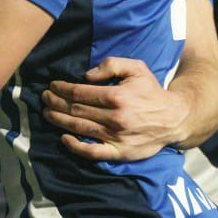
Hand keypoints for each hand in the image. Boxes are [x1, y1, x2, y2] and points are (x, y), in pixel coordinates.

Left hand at [41, 57, 187, 161]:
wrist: (174, 118)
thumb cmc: (151, 91)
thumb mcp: (136, 68)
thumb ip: (112, 65)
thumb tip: (86, 76)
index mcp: (116, 96)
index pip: (79, 92)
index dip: (62, 89)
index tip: (52, 86)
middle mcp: (114, 117)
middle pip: (76, 110)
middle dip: (56, 102)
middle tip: (44, 98)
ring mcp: (116, 137)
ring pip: (80, 129)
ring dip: (59, 120)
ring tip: (47, 113)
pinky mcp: (120, 152)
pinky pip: (93, 152)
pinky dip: (76, 147)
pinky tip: (64, 139)